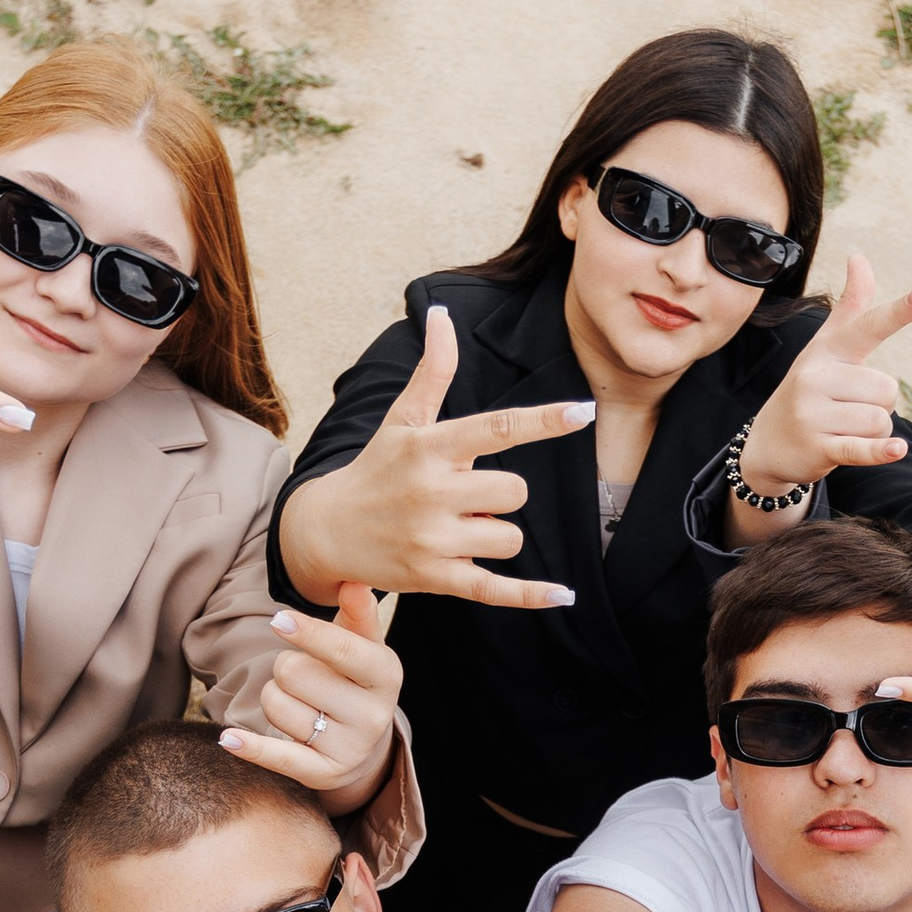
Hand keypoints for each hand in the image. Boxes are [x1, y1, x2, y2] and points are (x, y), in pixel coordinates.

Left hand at [216, 583, 400, 802]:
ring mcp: (350, 748)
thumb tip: (353, 584)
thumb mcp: (364, 643)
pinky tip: (227, 739)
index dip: (307, 633)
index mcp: (387, 675)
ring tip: (298, 700)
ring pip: (277, 706)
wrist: (366, 740)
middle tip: (303, 674)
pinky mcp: (323, 774)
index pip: (342, 650)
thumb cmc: (355, 677)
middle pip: (294, 673)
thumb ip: (357, 613)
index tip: (277, 620)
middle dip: (285, 666)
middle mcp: (374, 715)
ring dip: (274, 697)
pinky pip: (277, 756)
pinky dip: (250, 747)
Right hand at [275, 306, 594, 608]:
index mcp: (430, 448)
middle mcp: (432, 492)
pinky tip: (564, 596)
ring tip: (457, 529)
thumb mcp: (401, 420)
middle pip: (515, 492)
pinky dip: (531, 595)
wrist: (326, 531)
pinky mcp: (434, 578)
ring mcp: (433, 539)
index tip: (584, 412)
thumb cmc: (376, 469)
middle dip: (502, 496)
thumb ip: (432, 371)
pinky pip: (495, 589)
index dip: (543, 421)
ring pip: (509, 538)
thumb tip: (441, 315)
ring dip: (495, 535)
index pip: (496, 429)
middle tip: (466, 497)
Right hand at [736, 254, 911, 495]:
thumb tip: (859, 257)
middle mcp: (817, 376)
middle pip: (888, 390)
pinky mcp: (819, 447)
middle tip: (847, 411)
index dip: (898, 312)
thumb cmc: (808, 390)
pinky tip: (896, 450)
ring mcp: (815, 413)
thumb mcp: (826, 348)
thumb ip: (851, 308)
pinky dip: (880, 451)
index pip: (868, 326)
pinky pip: (863, 447)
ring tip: (843, 430)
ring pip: (881, 420)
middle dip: (879, 406)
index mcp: (827, 350)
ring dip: (874, 432)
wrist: (767, 444)